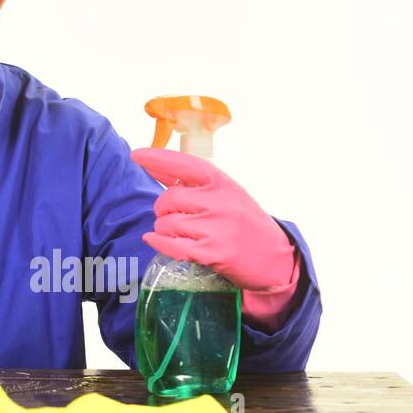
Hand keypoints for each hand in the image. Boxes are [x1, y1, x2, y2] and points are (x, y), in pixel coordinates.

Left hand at [129, 147, 297, 291]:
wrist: (276, 258)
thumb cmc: (243, 221)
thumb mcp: (223, 194)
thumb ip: (187, 181)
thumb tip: (150, 163)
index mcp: (222, 183)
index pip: (185, 165)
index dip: (158, 158)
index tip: (137, 155)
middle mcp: (220, 202)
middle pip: (169, 198)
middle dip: (163, 208)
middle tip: (173, 215)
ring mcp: (217, 228)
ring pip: (167, 223)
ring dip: (165, 228)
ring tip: (181, 232)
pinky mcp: (213, 253)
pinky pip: (172, 245)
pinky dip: (159, 242)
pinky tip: (156, 240)